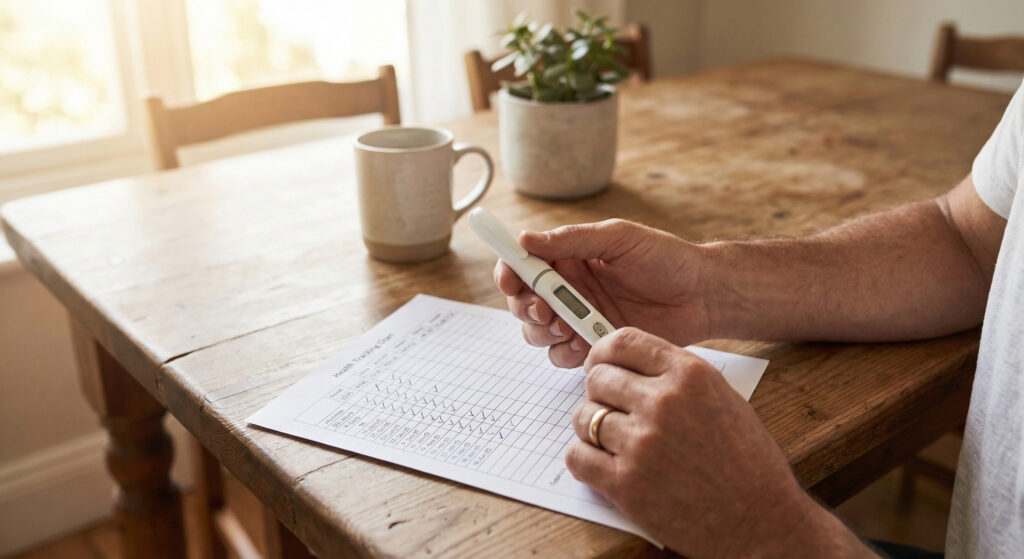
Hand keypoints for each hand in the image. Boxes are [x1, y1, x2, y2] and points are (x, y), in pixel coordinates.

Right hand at [494, 219, 708, 366]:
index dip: (509, 272)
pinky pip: (562, 355)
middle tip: (545, 310)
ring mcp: (580, 318)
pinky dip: (565, 353)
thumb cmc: (667, 259)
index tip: (510, 280)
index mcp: (570, 257)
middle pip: (523, 302)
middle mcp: (569, 288)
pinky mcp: (594, 344)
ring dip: (542, 331)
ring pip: (538, 332)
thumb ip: (572, 240)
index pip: (523, 263)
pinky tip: (584, 345)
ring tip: (568, 326)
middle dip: (525, 307)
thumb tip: (526, 239)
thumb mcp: (619, 238)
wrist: (703, 295)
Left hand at [567, 327, 873, 557]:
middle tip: (611, 410)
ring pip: (584, 417)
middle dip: (599, 393)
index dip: (603, 353)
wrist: (762, 521)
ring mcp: (641, 443)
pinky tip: (601, 464)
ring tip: (611, 441)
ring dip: (591, 428)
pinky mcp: (626, 484)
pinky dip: (583, 459)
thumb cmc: (747, 463)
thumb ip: (676, 378)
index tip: (599, 365)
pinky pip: (577, 456)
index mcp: (690, 374)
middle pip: (598, 378)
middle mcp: (663, 402)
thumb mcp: (722, 399)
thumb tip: (629, 368)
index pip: (623, 341)